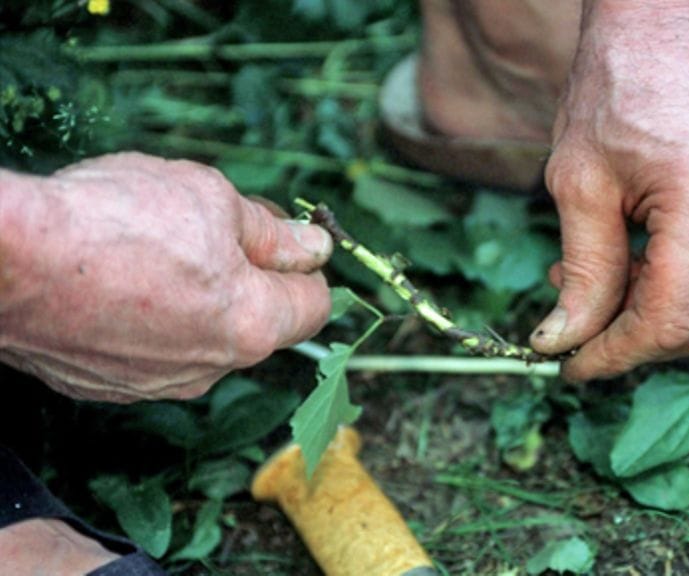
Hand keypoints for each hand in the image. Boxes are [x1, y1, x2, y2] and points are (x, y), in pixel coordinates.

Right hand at [0, 153, 332, 401]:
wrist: (5, 260)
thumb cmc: (112, 220)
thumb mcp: (212, 200)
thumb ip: (272, 232)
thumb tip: (312, 247)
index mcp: (253, 326)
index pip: (314, 305)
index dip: (305, 264)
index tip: (284, 234)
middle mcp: (211, 369)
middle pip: (258, 321)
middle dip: (248, 275)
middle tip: (208, 226)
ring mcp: (155, 385)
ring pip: (203, 336)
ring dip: (195, 297)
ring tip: (148, 249)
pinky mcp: (106, 387)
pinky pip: (150, 349)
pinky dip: (146, 318)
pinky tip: (112, 279)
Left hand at [529, 0, 688, 380]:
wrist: (663, 20)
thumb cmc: (614, 83)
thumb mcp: (578, 184)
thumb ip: (580, 272)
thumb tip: (563, 340)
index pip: (670, 320)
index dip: (615, 354)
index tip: (567, 364)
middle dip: (634, 341)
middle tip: (574, 326)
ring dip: (651, 311)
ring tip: (587, 278)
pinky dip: (672, 282)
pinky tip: (625, 255)